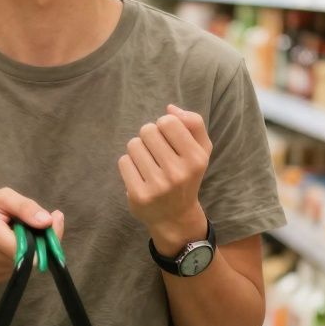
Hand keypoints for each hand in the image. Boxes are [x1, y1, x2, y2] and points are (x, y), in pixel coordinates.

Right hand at [0, 188, 64, 283]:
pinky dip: (19, 256)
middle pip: (30, 256)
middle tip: (27, 224)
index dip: (44, 238)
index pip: (26, 248)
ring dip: (27, 247)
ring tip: (12, 233)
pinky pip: (18, 267)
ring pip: (26, 262)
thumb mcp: (0, 197)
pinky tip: (6, 244)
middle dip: (37, 240)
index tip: (50, 223)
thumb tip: (48, 221)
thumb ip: (25, 207)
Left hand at [117, 105, 212, 253]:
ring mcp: (157, 186)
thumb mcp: (201, 150)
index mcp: (196, 159)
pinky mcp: (138, 195)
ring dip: (138, 150)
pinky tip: (139, 174)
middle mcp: (178, 173)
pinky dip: (129, 164)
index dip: (164, 124)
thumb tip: (170, 108)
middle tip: (156, 152)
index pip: (168, 121)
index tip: (168, 137)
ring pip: (133, 144)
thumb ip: (194, 124)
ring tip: (148, 163)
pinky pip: (123, 161)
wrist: (175, 217)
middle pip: (147, 130)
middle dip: (149, 136)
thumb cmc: (187, 176)